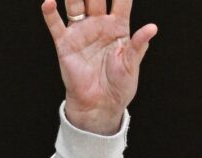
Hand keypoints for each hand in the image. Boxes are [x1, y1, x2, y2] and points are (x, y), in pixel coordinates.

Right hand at [41, 0, 157, 134]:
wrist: (100, 104)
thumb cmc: (119, 85)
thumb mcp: (131, 65)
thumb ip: (138, 45)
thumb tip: (152, 28)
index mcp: (119, 28)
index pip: (121, 0)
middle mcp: (99, 25)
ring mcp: (81, 32)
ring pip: (75, 3)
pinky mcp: (65, 43)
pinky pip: (56, 24)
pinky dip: (51, 12)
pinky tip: (50, 2)